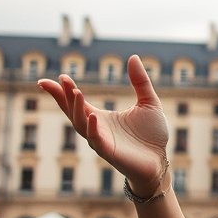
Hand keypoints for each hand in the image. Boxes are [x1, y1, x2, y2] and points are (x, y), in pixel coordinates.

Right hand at [38, 56, 169, 196]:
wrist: (160, 161)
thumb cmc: (152, 135)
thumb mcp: (149, 102)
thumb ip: (140, 81)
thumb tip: (133, 56)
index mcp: (100, 117)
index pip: (76, 102)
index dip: (64, 90)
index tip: (58, 76)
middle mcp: (95, 128)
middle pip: (72, 111)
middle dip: (63, 96)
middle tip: (58, 80)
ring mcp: (100, 141)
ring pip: (80, 124)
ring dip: (76, 109)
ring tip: (76, 92)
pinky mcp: (109, 152)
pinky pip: (95, 140)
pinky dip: (92, 128)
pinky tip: (92, 116)